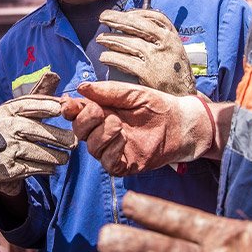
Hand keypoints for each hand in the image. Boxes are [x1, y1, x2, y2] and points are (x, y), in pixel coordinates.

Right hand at [0, 75, 75, 195]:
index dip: (46, 105)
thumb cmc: (11, 130)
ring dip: (55, 156)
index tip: (62, 109)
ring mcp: (5, 148)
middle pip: (35, 129)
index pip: (28, 104)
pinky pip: (32, 168)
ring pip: (36, 151)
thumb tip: (54, 73)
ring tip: (66, 158)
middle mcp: (5, 127)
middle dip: (58, 136)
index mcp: (8, 110)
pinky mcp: (6, 168)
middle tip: (74, 142)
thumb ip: (38, 95)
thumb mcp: (19, 111)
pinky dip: (45, 168)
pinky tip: (53, 168)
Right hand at [62, 81, 225, 175]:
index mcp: (102, 113)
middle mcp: (104, 132)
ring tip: (119, 125)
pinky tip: (122, 140)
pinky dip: (111, 152)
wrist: (181, 123)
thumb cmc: (157, 105)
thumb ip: (107, 91)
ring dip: (101, 135)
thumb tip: (80, 88)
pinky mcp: (126, 164)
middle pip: (80, 131)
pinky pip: (108, 164)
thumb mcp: (131, 93)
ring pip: (92, 148)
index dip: (69, 109)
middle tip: (100, 112)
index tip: (69, 104)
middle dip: (85, 121)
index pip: (77, 113)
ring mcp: (113, 149)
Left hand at [97, 8, 195, 95]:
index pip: (155, 17)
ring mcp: (157, 58)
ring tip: (100, 39)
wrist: (185, 98)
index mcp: (172, 37)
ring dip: (112, 39)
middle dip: (118, 19)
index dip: (137, 13)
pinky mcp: (148, 73)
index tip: (125, 13)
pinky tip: (104, 57)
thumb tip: (133, 25)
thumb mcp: (175, 51)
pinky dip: (112, 58)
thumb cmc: (176, 74)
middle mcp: (166, 44)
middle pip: (138, 25)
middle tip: (103, 18)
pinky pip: (125, 61)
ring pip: (129, 43)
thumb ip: (159, 38)